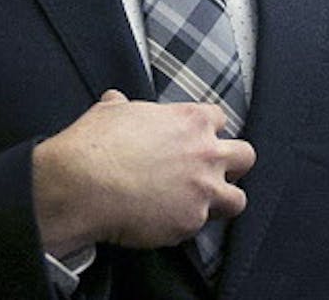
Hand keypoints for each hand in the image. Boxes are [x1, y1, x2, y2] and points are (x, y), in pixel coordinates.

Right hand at [32, 89, 255, 255]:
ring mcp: (202, 190)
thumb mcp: (111, 111)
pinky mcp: (190, 222)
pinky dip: (183, 225)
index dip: (207, 131)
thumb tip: (117, 101)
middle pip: (245, 156)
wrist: (84, 184)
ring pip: (237, 199)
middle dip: (232, 165)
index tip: (195, 140)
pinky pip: (198, 227)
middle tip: (209, 173)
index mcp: (191, 121)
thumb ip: (124, 106)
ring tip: (197, 205)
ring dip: (221, 202)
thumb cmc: (96, 144)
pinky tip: (163, 222)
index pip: (220, 120)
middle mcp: (206, 154)